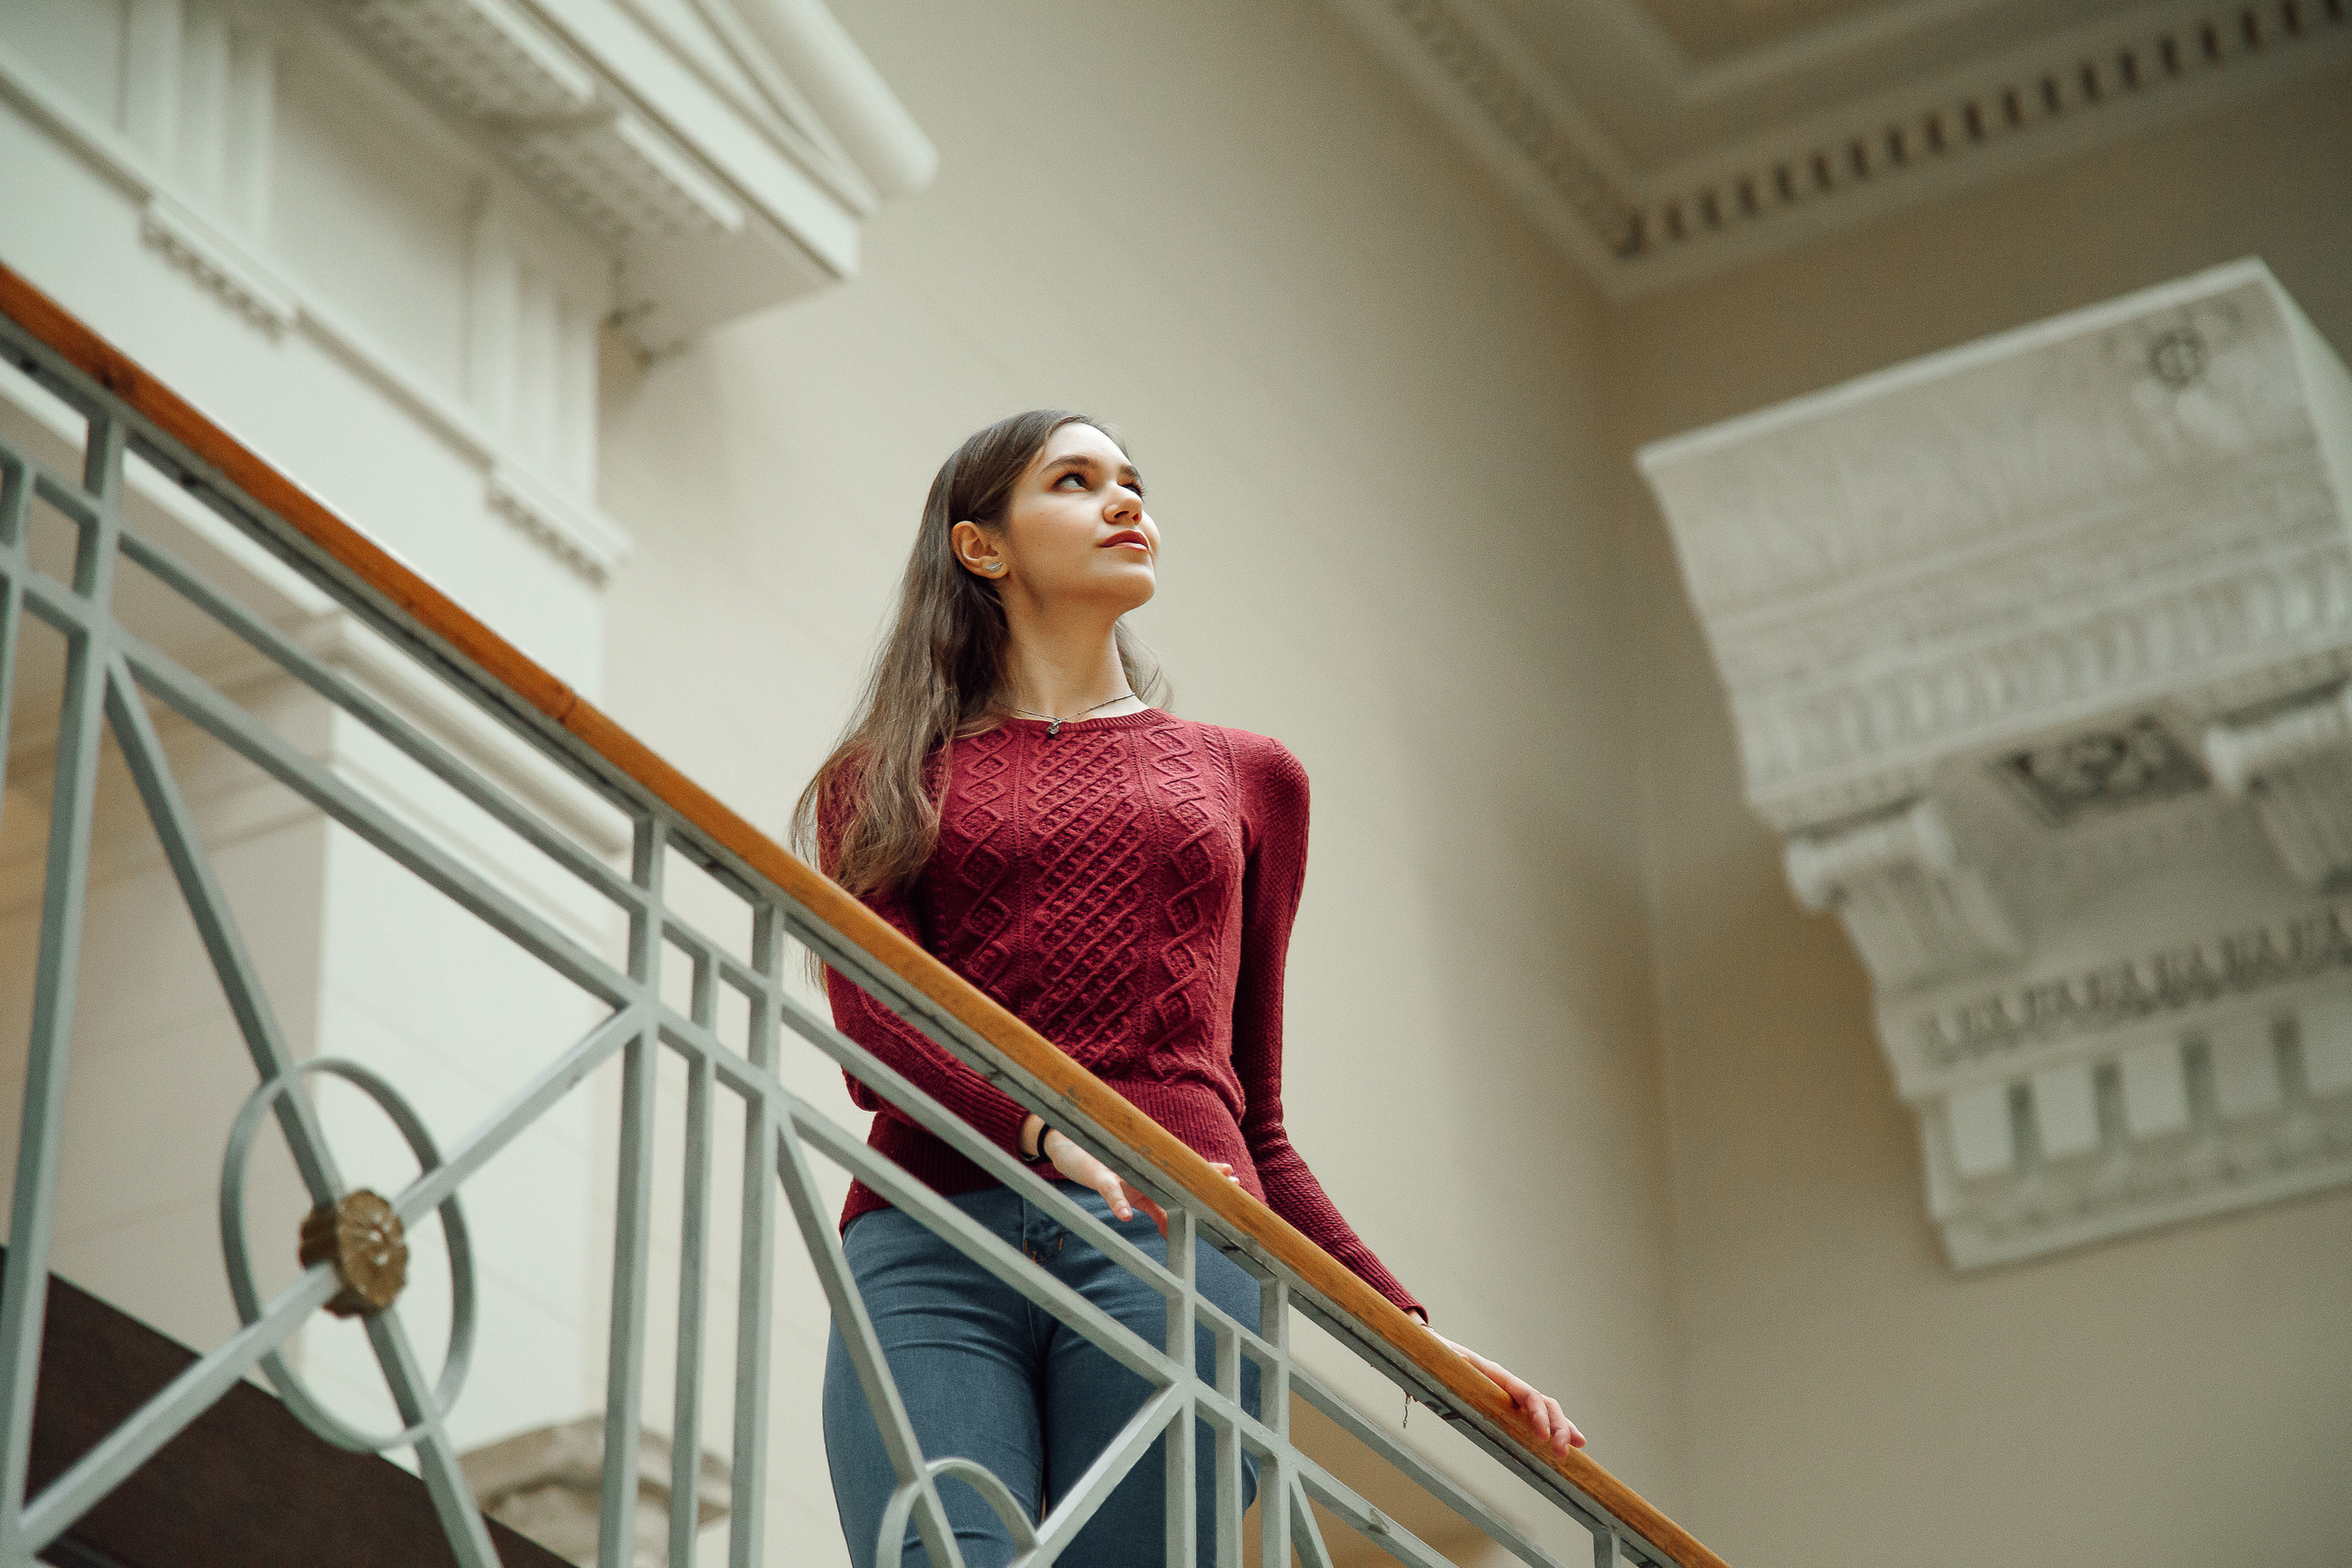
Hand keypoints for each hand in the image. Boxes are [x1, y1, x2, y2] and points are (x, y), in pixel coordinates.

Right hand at [1021, 1116, 1241, 1240]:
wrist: (1069, 1150)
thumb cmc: (1106, 1171)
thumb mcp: (1134, 1195)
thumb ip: (1155, 1212)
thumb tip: (1172, 1233)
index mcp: (1153, 1177)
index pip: (1186, 1176)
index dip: (1208, 1176)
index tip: (1233, 1177)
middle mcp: (1142, 1171)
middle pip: (1177, 1173)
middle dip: (1204, 1176)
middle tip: (1230, 1176)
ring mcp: (1123, 1172)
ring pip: (1148, 1179)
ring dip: (1166, 1189)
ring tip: (1190, 1199)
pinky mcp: (1100, 1177)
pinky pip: (1110, 1191)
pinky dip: (1117, 1204)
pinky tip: (1127, 1217)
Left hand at [1433, 1334, 1584, 1455]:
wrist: (1437, 1351)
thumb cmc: (1440, 1357)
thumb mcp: (1443, 1362)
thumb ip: (1450, 1365)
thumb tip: (1454, 1360)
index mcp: (1497, 1376)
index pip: (1528, 1395)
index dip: (1538, 1414)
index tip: (1542, 1436)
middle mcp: (1510, 1384)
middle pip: (1544, 1402)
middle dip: (1558, 1427)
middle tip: (1562, 1452)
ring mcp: (1511, 1393)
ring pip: (1546, 1408)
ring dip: (1562, 1427)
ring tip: (1577, 1448)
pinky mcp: (1508, 1404)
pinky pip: (1536, 1415)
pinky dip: (1553, 1427)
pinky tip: (1566, 1442)